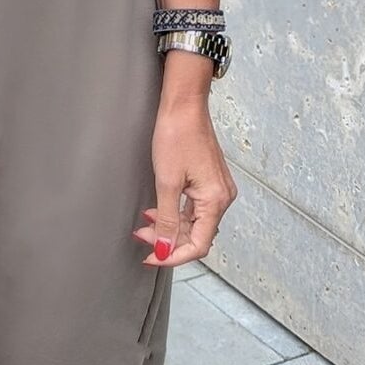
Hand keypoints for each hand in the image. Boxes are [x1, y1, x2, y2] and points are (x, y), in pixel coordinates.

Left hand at [133, 91, 237, 265]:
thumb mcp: (167, 183)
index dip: (174, 256)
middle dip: (168, 241)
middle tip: (142, 238)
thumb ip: (166, 220)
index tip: (151, 258)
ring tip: (144, 226)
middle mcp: (222, 197)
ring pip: (194, 223)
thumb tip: (164, 248)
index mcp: (216, 200)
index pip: (199, 245)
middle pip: (197, 235)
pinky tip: (156, 212)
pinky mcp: (210, 181)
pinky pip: (194, 208)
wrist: (184, 106)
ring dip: (170, 228)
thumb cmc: (178, 136)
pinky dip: (175, 214)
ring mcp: (217, 189)